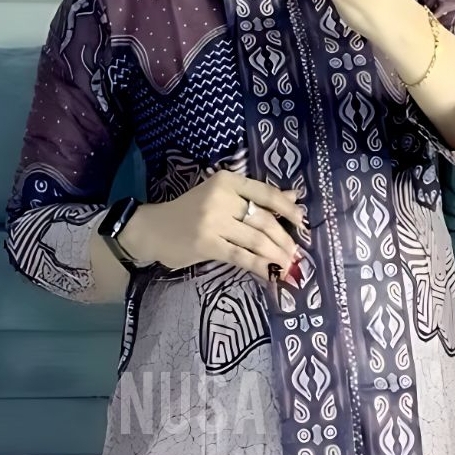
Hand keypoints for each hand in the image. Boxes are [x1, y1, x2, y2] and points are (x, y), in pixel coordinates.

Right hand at [118, 171, 303, 281]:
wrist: (152, 229)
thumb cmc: (189, 212)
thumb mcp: (221, 197)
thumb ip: (255, 197)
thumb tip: (293, 197)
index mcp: (226, 181)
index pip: (265, 193)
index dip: (287, 209)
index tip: (302, 221)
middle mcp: (220, 197)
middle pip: (263, 220)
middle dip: (283, 239)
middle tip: (295, 253)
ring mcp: (212, 221)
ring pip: (256, 240)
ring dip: (276, 255)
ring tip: (287, 265)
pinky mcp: (206, 243)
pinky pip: (241, 256)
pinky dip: (260, 267)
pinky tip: (271, 274)